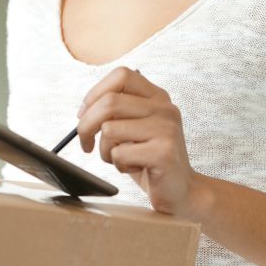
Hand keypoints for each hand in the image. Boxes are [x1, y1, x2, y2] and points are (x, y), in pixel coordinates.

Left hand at [77, 67, 199, 215]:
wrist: (182, 191)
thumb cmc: (150, 159)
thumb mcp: (134, 128)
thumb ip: (116, 112)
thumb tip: (83, 111)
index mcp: (157, 97)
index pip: (121, 75)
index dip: (95, 93)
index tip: (84, 114)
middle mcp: (165, 108)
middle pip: (109, 102)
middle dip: (86, 125)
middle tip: (85, 143)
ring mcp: (166, 129)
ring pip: (110, 129)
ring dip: (105, 150)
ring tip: (120, 159)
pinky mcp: (163, 153)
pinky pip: (120, 153)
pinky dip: (118, 165)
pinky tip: (134, 169)